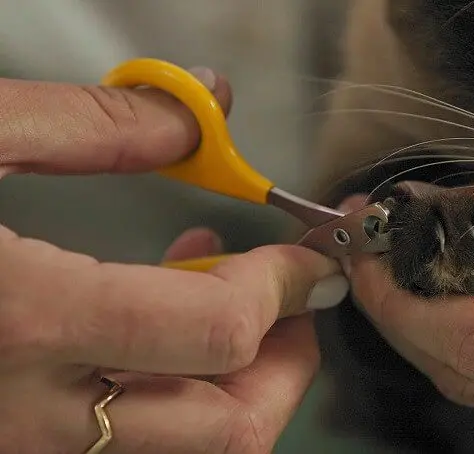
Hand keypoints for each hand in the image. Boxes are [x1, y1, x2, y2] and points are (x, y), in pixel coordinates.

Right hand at [0, 68, 348, 453]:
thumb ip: (88, 124)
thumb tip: (197, 108)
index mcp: (17, 320)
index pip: (218, 331)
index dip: (284, 285)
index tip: (305, 253)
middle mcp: (20, 414)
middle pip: (228, 432)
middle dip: (285, 361)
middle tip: (289, 297)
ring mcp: (10, 448)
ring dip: (233, 385)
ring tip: (222, 301)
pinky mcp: (2, 448)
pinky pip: (126, 450)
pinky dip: (171, 401)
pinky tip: (148, 335)